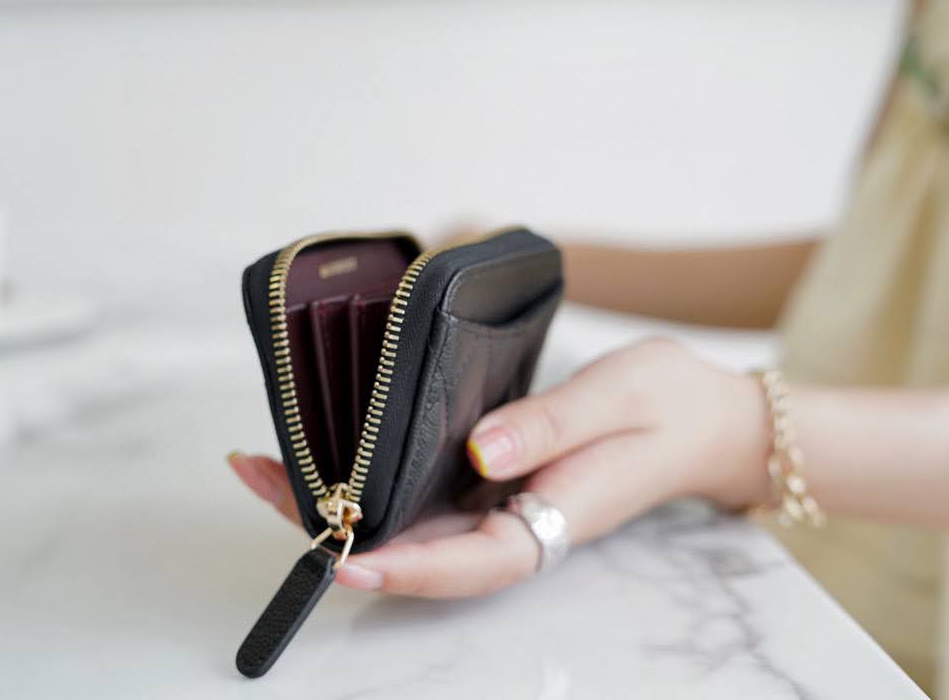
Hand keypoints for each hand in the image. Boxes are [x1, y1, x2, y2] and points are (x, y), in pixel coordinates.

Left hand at [230, 338, 772, 597]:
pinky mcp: (494, 481)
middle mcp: (517, 525)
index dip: (403, 567)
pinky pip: (426, 492)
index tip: (340, 557)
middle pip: (419, 553)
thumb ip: (549, 426)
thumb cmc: (669, 405)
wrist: (706, 413)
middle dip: (337, 531)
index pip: (469, 563)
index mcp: (553, 521)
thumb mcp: (616, 399)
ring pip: (413, 525)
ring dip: (341, 504)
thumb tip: (481, 451)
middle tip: (260, 477)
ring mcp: (502, 507)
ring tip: (269, 465)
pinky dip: (374, 479)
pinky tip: (333, 453)